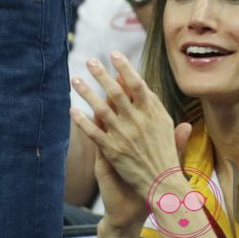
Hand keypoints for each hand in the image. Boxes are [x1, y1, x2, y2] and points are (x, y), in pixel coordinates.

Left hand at [71, 53, 188, 205]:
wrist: (162, 184)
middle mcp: (137, 122)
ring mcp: (123, 136)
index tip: (114, 54)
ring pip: (101, 109)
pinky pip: (94, 132)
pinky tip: (72, 110)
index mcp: (151, 113)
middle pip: (115, 92)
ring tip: (75, 79)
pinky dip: (82, 121)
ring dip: (86, 93)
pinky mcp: (112, 151)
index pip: (136, 84)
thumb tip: (142, 82)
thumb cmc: (165, 152)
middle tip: (90, 60)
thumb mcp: (166, 124)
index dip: (125, 68)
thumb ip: (154, 103)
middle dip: (101, 75)